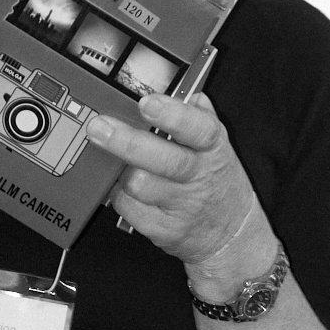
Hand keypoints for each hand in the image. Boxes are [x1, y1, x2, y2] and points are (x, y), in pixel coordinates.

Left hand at [85, 92, 262, 274]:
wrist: (231, 234)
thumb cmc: (216, 182)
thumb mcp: (219, 147)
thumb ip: (202, 117)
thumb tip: (191, 95)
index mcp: (213, 150)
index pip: (199, 130)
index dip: (173, 115)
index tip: (148, 103)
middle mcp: (198, 177)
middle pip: (164, 160)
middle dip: (127, 142)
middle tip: (99, 128)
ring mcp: (182, 205)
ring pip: (139, 185)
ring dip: (121, 172)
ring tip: (116, 163)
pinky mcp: (165, 229)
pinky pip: (128, 208)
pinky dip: (119, 196)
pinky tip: (124, 188)